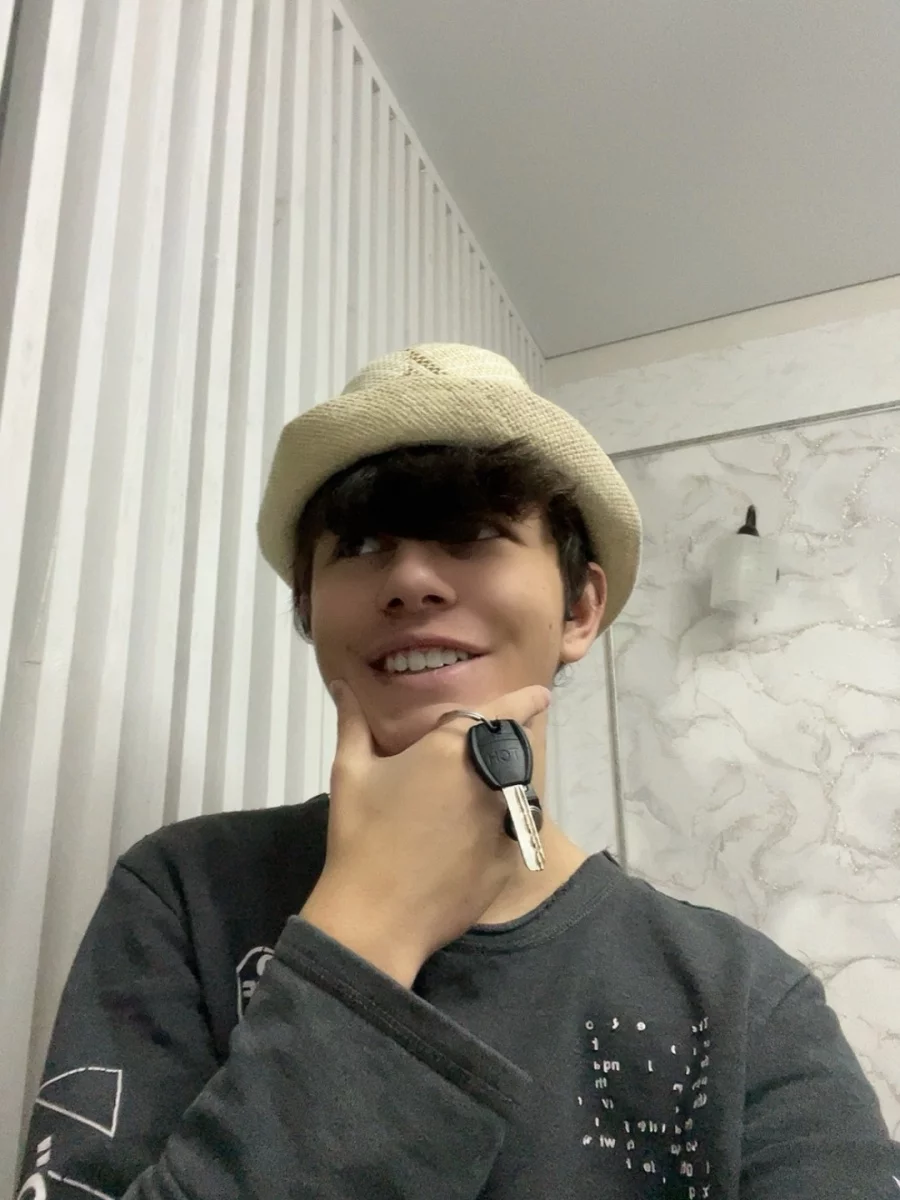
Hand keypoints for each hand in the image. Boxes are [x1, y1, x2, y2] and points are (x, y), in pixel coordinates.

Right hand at [300, 680, 550, 985]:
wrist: (376, 915)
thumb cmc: (360, 835)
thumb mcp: (351, 771)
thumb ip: (352, 723)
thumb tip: (343, 687)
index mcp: (452, 748)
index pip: (503, 712)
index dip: (526, 700)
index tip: (542, 695)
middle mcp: (489, 778)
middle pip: (514, 751)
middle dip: (508, 747)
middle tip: (485, 756)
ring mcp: (506, 819)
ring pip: (519, 791)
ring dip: (506, 787)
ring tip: (477, 800)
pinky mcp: (511, 858)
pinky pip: (515, 832)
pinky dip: (504, 828)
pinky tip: (473, 841)